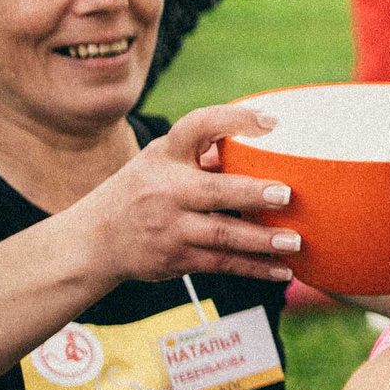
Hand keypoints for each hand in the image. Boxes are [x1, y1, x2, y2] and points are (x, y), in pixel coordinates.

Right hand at [70, 104, 302, 284]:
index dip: (234, 120)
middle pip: (213, 191)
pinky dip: (254, 268)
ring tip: (294, 241)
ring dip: (261, 240)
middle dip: (252, 193)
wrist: (95, 239)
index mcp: (166, 154)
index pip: (198, 127)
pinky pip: (221, 263)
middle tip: (287, 194)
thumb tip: (269, 144)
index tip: (272, 121)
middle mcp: (166, 189)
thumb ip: (205, 152)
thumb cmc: (145, 189)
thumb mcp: (163, 160)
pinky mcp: (175, 257)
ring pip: (221, 234)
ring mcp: (169, 226)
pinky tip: (283, 269)